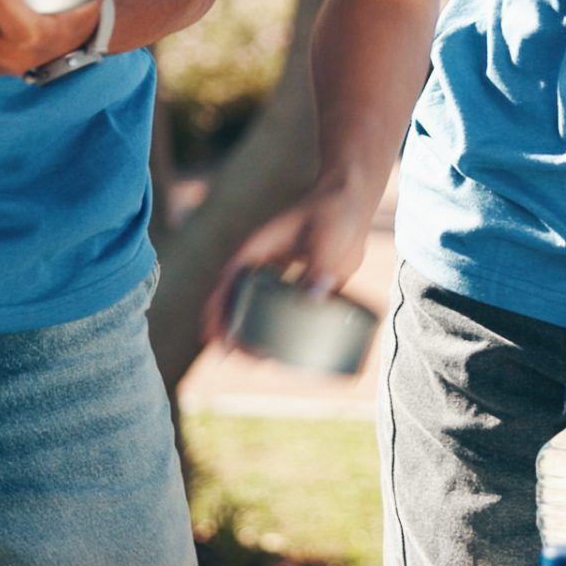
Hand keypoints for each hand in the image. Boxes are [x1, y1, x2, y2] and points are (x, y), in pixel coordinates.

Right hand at [205, 179, 379, 343]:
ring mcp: (280, 278)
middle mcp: (261, 267)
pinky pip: (284, 313)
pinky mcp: (301, 287)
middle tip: (249, 359)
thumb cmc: (333, 211)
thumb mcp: (325, 236)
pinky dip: (280, 333)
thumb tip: (312, 299)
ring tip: (263, 361)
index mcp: (254, 251)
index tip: (214, 338)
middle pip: (234, 304)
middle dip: (232, 334)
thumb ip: (319, 264)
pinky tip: (289, 351)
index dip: (214, 313)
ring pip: (255, 312)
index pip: (224, 285)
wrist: (352, 203)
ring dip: (253, 336)